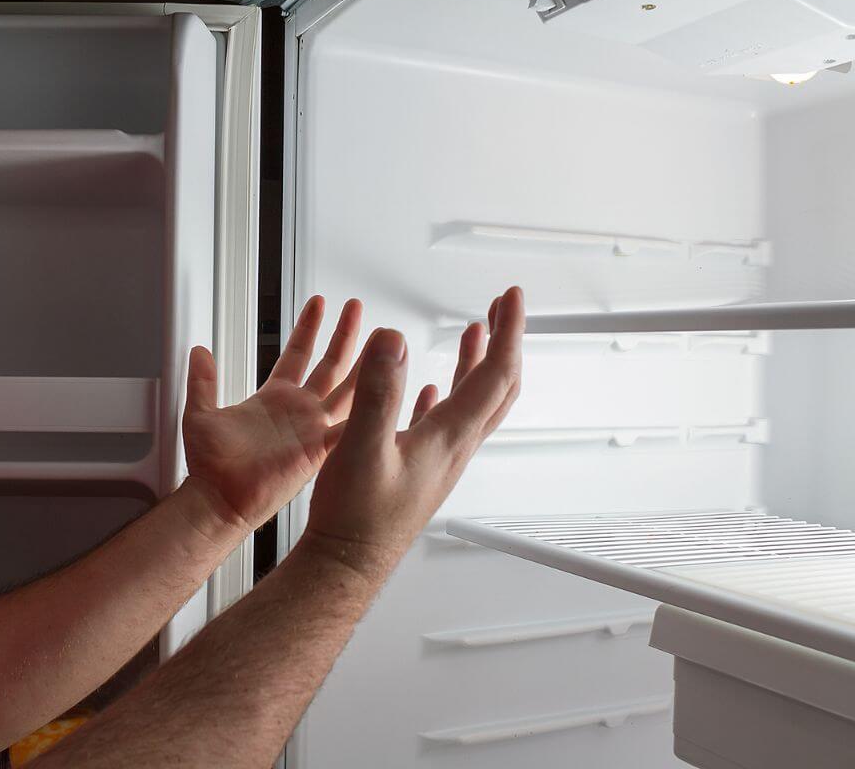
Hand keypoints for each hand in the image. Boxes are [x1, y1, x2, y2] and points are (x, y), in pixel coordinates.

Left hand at [183, 297, 367, 530]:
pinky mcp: (319, 450)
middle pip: (330, 364)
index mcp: (273, 398)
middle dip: (345, 335)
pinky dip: (369, 413)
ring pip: (347, 390)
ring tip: (382, 342)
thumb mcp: (201, 412)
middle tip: (356, 309)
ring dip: (364, 365)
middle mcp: (298, 411)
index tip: (319, 304)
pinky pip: (350, 428)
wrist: (219, 499)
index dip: (308, 328)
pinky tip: (386, 394)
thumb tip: (198, 352)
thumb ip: (203, 380)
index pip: (297, 353)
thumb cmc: (210, 466)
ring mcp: (312, 430)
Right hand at [303, 287, 524, 578]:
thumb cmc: (355, 517)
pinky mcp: (419, 470)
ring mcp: (439, 460)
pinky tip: (430, 390)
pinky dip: (448, 394)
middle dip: (504, 341)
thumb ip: (378, 391)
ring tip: (476, 334)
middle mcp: (453, 447)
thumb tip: (393, 340)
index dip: (509, 331)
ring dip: (480, 364)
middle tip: (502, 308)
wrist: (348, 562)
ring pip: (475, 404)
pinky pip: (445, 423)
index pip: (495, 374)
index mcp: (448, 436)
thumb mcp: (361, 446)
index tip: (511, 297)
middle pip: (497, 386)